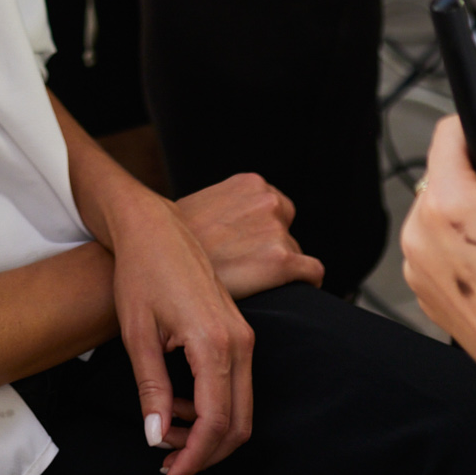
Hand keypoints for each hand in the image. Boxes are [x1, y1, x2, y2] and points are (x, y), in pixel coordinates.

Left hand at [102, 179, 255, 474]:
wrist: (152, 226)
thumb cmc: (140, 272)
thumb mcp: (138, 335)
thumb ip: (152, 390)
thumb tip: (157, 438)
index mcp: (215, 342)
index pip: (216, 421)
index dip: (195, 456)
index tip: (171, 474)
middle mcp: (240, 342)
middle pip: (238, 423)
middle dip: (205, 452)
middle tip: (169, 466)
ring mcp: (244, 335)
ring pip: (241, 407)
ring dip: (207, 431)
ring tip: (165, 433)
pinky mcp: (239, 332)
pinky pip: (236, 385)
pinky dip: (211, 407)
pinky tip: (176, 405)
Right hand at [173, 174, 325, 298]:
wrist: (163, 259)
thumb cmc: (178, 239)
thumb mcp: (206, 204)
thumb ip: (232, 208)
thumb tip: (239, 225)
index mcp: (252, 184)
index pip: (276, 209)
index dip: (262, 233)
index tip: (249, 249)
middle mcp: (269, 201)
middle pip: (286, 233)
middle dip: (271, 250)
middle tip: (244, 268)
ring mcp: (276, 229)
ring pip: (295, 255)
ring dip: (276, 269)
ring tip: (247, 280)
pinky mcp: (282, 260)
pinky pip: (312, 273)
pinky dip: (305, 281)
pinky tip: (284, 290)